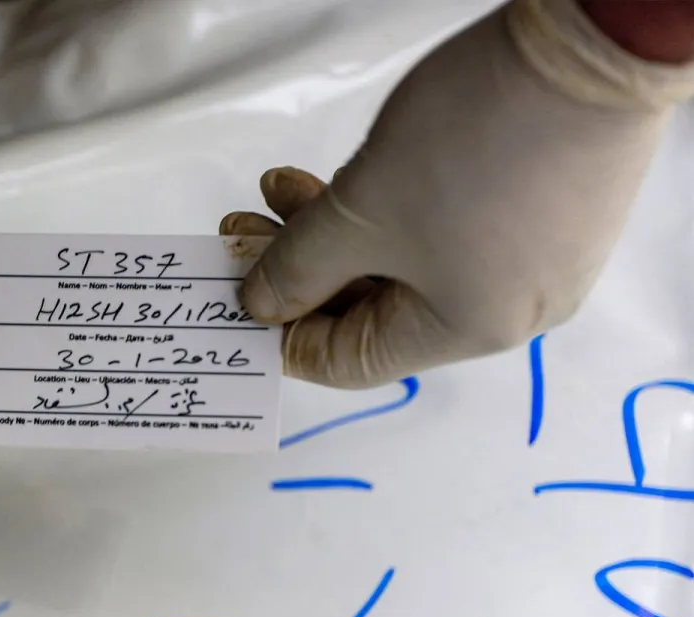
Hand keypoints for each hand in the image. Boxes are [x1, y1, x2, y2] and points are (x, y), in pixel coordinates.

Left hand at [221, 0, 693, 388]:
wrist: (589, 44)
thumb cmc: (475, 140)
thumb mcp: (357, 214)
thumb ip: (297, 268)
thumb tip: (262, 305)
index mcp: (466, 331)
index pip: (351, 361)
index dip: (285, 334)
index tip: (239, 297)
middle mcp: (509, 309)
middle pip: (375, 308)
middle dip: (301, 267)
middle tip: (242, 231)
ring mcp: (532, 257)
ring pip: (406, 263)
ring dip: (333, 230)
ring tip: (275, 189)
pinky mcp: (542, 207)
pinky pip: (446, 229)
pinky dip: (386, 210)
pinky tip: (340, 178)